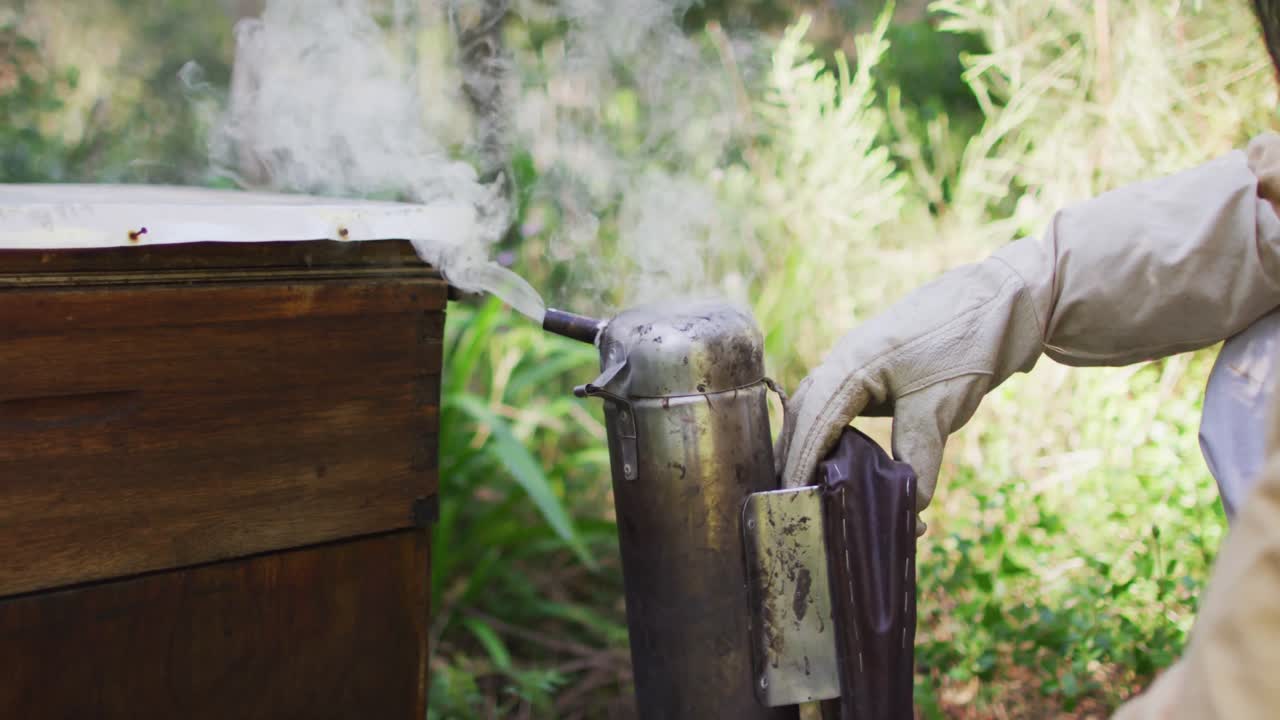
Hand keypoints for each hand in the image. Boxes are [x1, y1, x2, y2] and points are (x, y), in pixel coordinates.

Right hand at [777, 136, 1279, 528]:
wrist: (1023, 284)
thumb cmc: (981, 331)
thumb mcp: (950, 400)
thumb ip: (924, 454)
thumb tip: (916, 509)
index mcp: (859, 356)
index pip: (812, 415)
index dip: (795, 458)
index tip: (785, 494)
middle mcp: (857, 347)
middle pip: (809, 405)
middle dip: (796, 448)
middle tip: (788, 493)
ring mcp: (872, 345)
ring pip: (828, 397)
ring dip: (816, 435)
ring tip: (809, 477)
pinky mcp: (891, 348)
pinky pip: (851, 390)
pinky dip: (840, 421)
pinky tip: (848, 446)